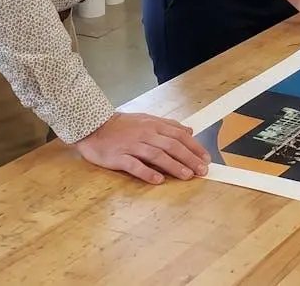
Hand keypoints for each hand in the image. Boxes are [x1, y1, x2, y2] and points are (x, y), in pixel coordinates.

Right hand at [76, 111, 209, 184]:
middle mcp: (145, 134)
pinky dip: (147, 173)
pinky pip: (134, 165)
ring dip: (174, 166)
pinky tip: (158, 181)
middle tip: (202, 170)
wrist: (93, 126)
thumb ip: (168, 125)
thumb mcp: (147, 119)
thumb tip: (190, 130)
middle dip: (189, 158)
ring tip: (187, 176)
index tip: (206, 158)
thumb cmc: (122, 125)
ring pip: (156, 155)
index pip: (179, 135)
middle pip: (171, 146)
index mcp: (153, 125)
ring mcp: (131, 145)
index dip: (194, 147)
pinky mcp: (118, 157)